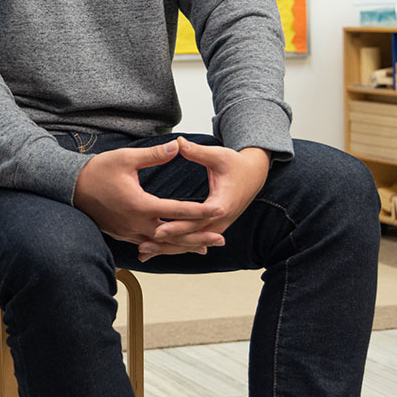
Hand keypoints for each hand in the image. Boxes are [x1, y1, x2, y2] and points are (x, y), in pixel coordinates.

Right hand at [73, 139, 225, 256]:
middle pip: (174, 235)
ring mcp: (129, 232)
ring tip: (204, 248)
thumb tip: (177, 147)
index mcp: (140, 205)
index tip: (219, 210)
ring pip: (162, 243)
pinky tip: (175, 246)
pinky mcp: (123, 234)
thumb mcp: (127, 158)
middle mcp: (136, 223)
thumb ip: (154, 155)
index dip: (200, 211)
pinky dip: (165, 245)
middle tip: (220, 240)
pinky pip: (149, 243)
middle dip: (198, 238)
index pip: (177, 210)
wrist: (70, 188)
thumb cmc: (98, 171)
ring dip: (184, 246)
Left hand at [141, 138, 270, 260]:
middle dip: (166, 244)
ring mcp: (216, 227)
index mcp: (221, 204)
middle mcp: (219, 221)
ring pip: (189, 243)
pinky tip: (156, 250)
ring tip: (143, 254)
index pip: (196, 220)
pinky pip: (191, 241)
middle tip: (143, 248)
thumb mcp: (218, 156)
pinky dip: (174, 246)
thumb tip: (179, 142)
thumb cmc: (235, 164)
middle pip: (190, 238)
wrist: (253, 175)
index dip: (177, 226)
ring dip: (167, 249)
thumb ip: (197, 152)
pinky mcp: (211, 228)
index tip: (158, 229)